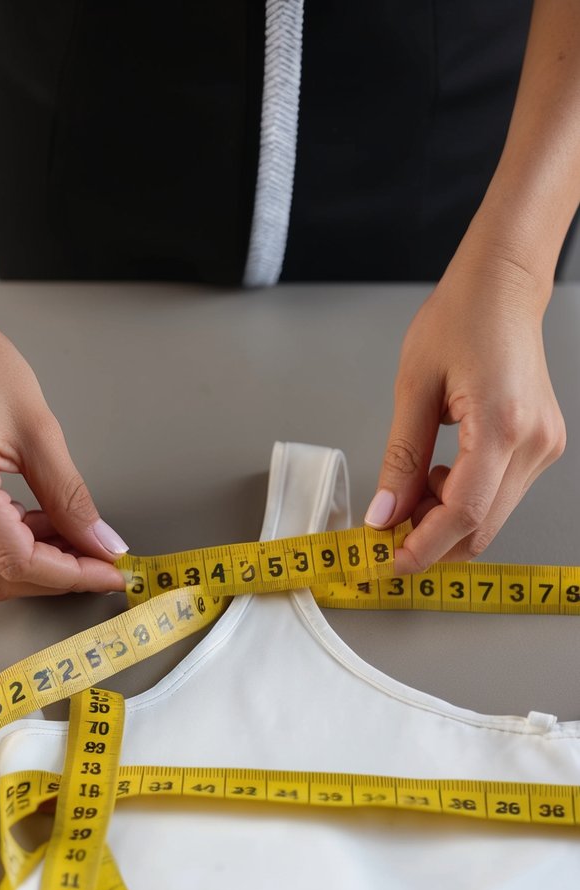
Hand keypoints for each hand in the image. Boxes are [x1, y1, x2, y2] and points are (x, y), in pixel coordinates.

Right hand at [0, 308, 127, 598]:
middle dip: (54, 575)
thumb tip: (102, 546)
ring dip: (32, 562)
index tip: (108, 572)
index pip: (16, 559)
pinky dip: (5, 546)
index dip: (69, 574)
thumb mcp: (41, 433)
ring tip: (65, 530)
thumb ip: (72, 499)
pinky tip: (32, 521)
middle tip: (97, 559)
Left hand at [365, 252, 565, 573]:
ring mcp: (544, 448)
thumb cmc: (459, 321)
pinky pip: (499, 497)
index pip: (464, 513)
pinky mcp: (542, 448)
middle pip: (481, 527)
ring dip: (445, 521)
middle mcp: (533, 443)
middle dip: (431, 541)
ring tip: (412, 489)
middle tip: (388, 532)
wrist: (502, 290)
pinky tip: (440, 476)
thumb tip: (383, 515)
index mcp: (502, 425)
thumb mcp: (413, 390)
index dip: (424, 546)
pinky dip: (464, 502)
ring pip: (491, 518)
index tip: (389, 561)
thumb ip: (401, 459)